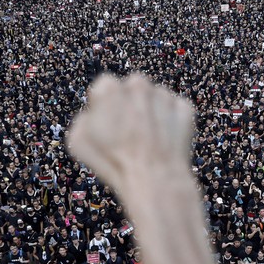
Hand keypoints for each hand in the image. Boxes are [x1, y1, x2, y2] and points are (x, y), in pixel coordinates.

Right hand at [68, 74, 193, 200]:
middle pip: (132, 89)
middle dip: (130, 105)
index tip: (107, 123)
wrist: (153, 178)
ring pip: (155, 99)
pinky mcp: (184, 108)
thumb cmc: (113, 161)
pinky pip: (175, 110)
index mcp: (109, 88)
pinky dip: (172, 122)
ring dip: (151, 112)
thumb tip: (92, 113)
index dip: (105, 106)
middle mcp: (138, 84)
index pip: (105, 87)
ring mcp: (164, 95)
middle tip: (129, 131)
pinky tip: (164, 141)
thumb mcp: (78, 140)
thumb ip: (83, 118)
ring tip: (148, 140)